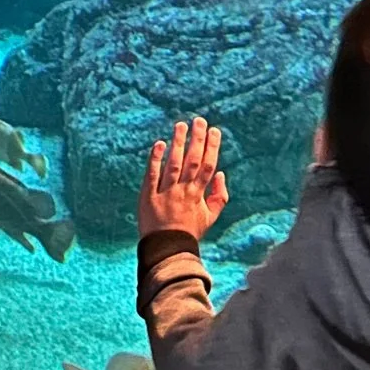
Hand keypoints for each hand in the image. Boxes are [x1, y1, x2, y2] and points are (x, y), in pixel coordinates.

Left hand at [138, 117, 229, 243]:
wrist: (167, 249)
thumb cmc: (189, 232)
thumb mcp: (210, 218)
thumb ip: (219, 197)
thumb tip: (220, 174)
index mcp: (198, 195)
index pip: (207, 166)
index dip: (212, 148)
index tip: (215, 130)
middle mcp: (183, 191)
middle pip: (192, 161)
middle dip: (197, 140)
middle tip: (199, 120)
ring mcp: (166, 193)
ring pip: (174, 164)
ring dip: (178, 144)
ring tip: (181, 125)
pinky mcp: (149, 196)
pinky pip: (152, 175)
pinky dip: (155, 160)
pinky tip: (159, 144)